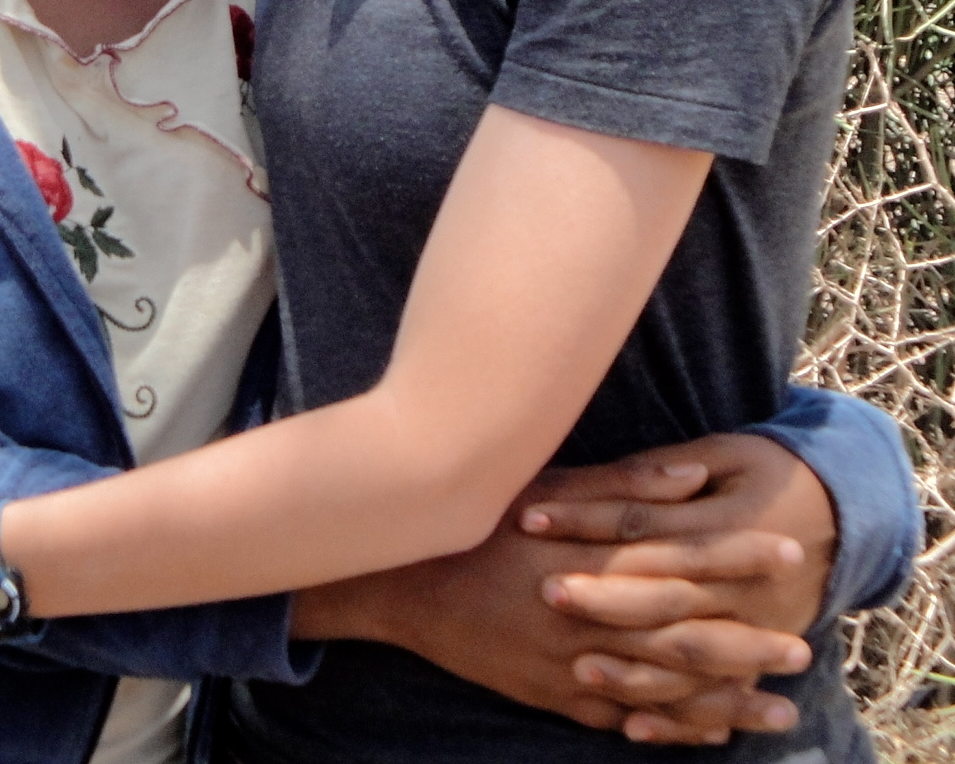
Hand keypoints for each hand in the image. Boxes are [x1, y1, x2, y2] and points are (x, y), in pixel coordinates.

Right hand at [294, 434, 828, 745]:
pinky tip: (711, 732)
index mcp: (591, 560)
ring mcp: (572, 666)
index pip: (681, 558)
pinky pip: (624, 720)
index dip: (738, 556)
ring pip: (664, 690)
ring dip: (725, 699)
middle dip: (748, 641)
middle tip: (803, 648)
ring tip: (780, 708)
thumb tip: (691, 476)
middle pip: (684, 633)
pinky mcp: (554, 698)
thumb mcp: (543, 489)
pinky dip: (672, 729)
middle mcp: (589, 618)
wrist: (406, 584)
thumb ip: (620, 487)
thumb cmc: (477, 523)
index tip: (788, 553)